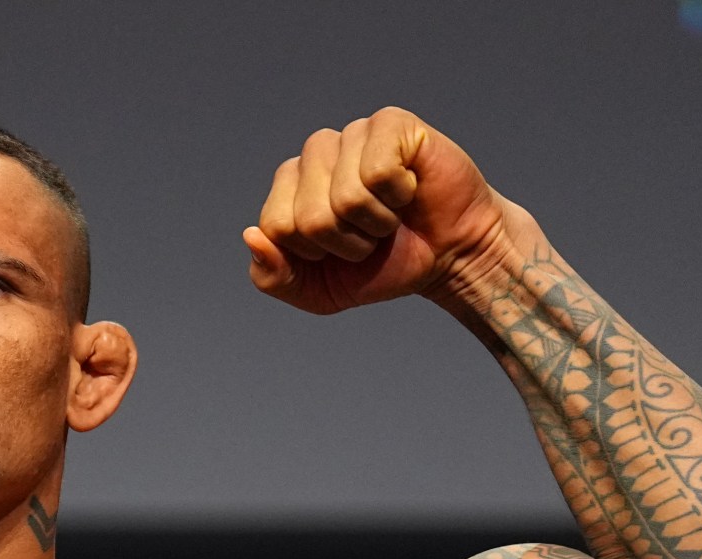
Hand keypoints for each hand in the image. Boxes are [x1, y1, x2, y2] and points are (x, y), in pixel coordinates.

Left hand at [244, 108, 513, 316]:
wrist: (450, 257)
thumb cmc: (382, 266)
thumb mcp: (318, 291)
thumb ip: (272, 277)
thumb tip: (251, 236)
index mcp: (289, 186)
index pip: (275, 227)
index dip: (314, 254)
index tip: (341, 249)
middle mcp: (316, 153)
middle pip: (307, 217)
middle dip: (346, 243)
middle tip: (372, 234)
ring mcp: (352, 133)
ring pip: (344, 197)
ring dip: (375, 222)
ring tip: (391, 213)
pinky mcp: (390, 123)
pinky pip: (378, 172)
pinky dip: (398, 196)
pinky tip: (409, 187)